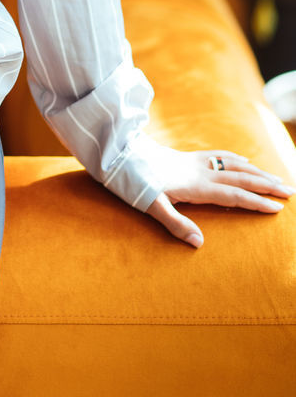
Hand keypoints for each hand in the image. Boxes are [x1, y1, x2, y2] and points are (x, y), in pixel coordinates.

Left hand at [145, 148, 295, 247]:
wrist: (117, 152)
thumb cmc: (132, 181)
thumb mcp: (150, 205)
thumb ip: (175, 224)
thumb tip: (200, 244)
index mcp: (195, 186)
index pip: (233, 195)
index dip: (256, 202)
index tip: (278, 208)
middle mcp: (199, 171)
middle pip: (240, 178)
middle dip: (266, 186)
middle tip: (290, 192)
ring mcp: (194, 161)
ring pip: (233, 165)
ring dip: (256, 171)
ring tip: (276, 178)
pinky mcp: (186, 156)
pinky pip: (218, 155)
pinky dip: (236, 158)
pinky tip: (243, 160)